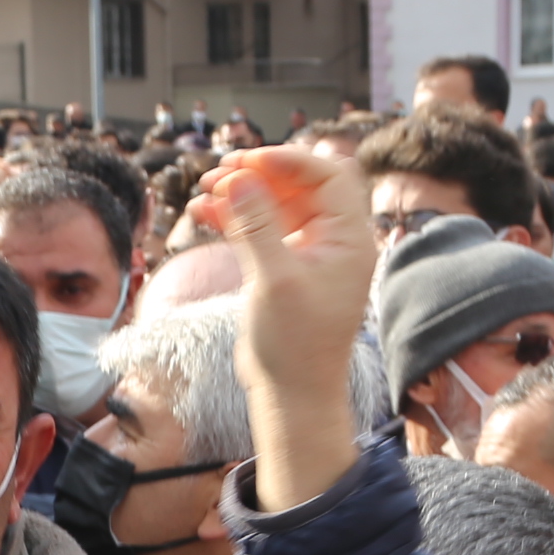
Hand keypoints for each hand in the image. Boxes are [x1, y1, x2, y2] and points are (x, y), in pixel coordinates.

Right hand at [200, 148, 377, 512]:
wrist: (293, 394)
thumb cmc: (295, 345)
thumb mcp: (274, 280)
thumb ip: (257, 226)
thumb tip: (238, 179)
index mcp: (349, 239)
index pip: (327, 175)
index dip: (287, 160)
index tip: (245, 162)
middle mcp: (334, 240)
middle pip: (299, 184)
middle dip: (258, 174)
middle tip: (218, 174)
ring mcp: (309, 253)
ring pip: (276, 204)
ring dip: (242, 194)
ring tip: (204, 192)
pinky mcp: (285, 268)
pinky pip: (262, 229)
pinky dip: (235, 219)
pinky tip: (204, 214)